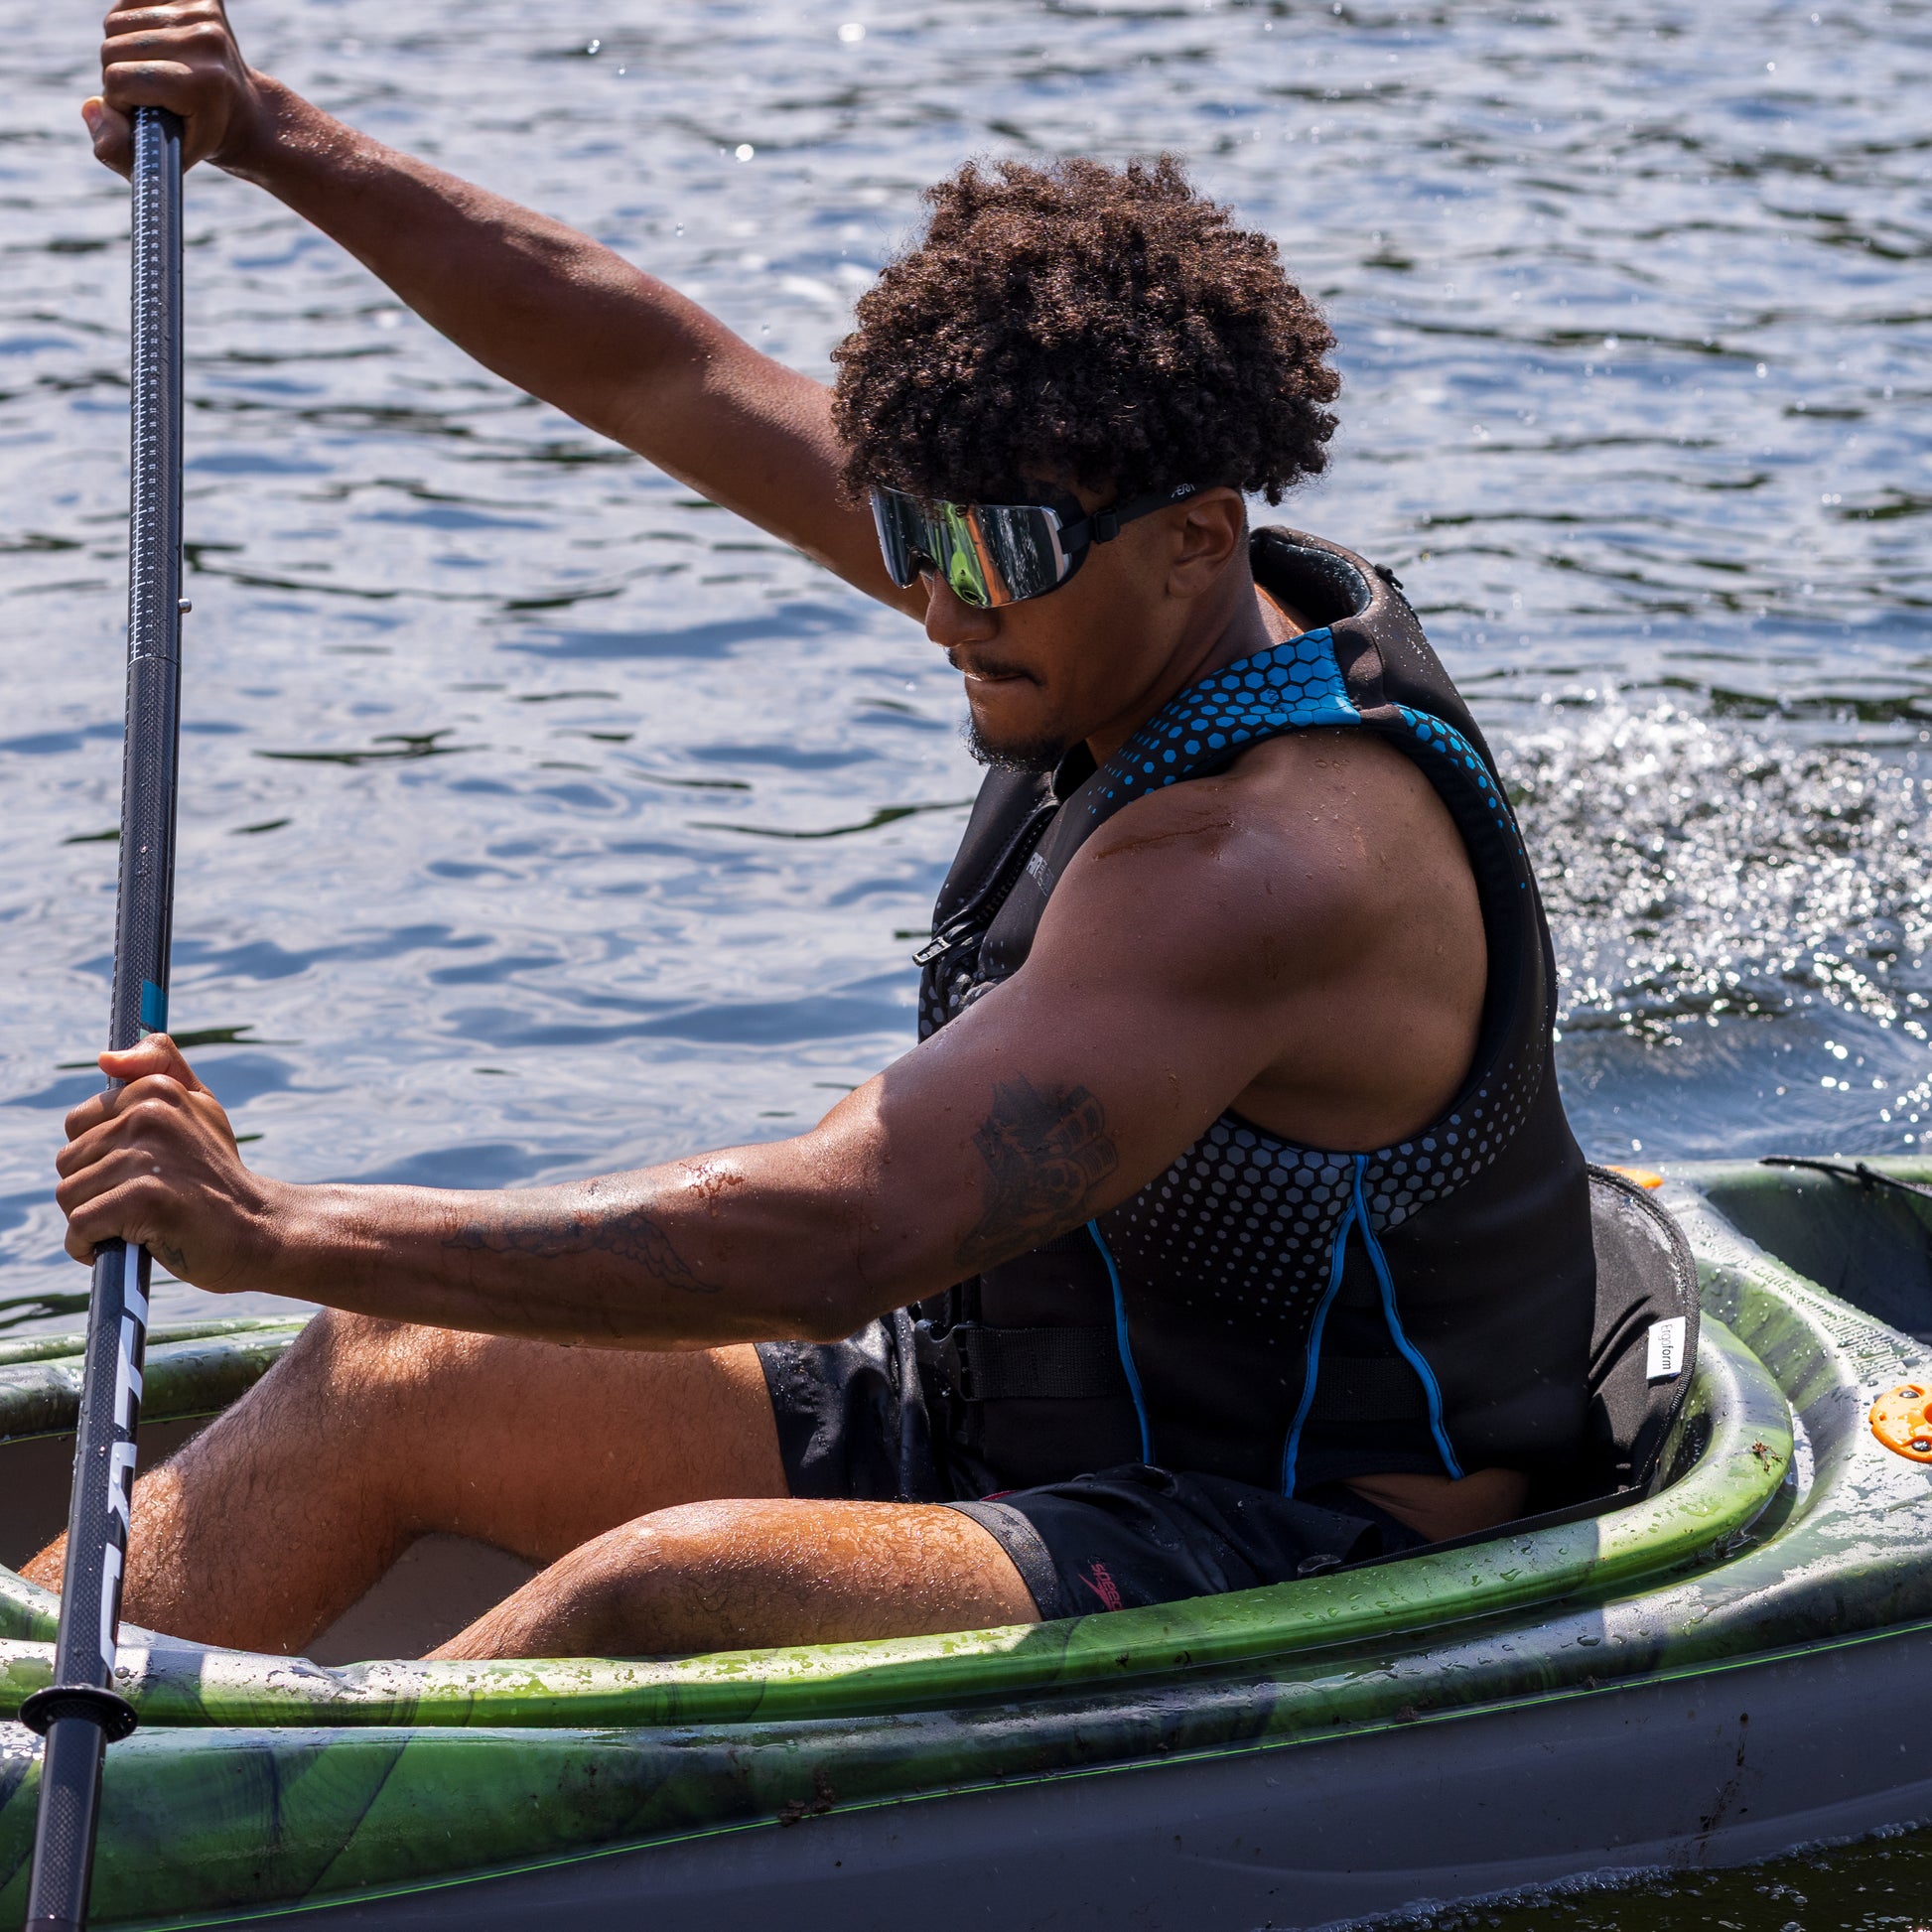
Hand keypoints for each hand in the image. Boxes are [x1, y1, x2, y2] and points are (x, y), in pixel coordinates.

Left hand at [56, 1034, 282, 1292]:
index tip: (136, 1172)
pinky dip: (90, 1246)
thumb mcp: (199, 1106)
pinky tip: (123, 1247)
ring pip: (70, 1195)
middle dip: (94, 1190)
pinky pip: (80, 1226)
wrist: (258, 1229)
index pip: (78, 1124)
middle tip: (141, 1201)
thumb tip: (105, 1057)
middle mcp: (149, 1115)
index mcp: (157, 1090)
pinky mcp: (142, 1200)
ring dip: (93, 1221)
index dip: (99, 1156)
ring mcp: (145, 1157)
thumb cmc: (218, 1173)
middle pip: (68, 1161)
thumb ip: (159, 1067)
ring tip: (137, 1223)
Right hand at [87, 0, 270, 177]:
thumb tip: (90, 107)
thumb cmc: (198, 137)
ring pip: (116, 22)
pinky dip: (130, 21)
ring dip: (123, 49)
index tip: (143, 112)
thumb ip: (118, 150)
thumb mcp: (162, 161)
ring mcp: (203, 14)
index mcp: (201, 83)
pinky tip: (154, 43)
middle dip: (119, 74)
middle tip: (149, 92)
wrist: (246, 113)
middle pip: (113, 47)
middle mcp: (205, 42)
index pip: (119, 78)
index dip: (119, 100)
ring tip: (152, 69)